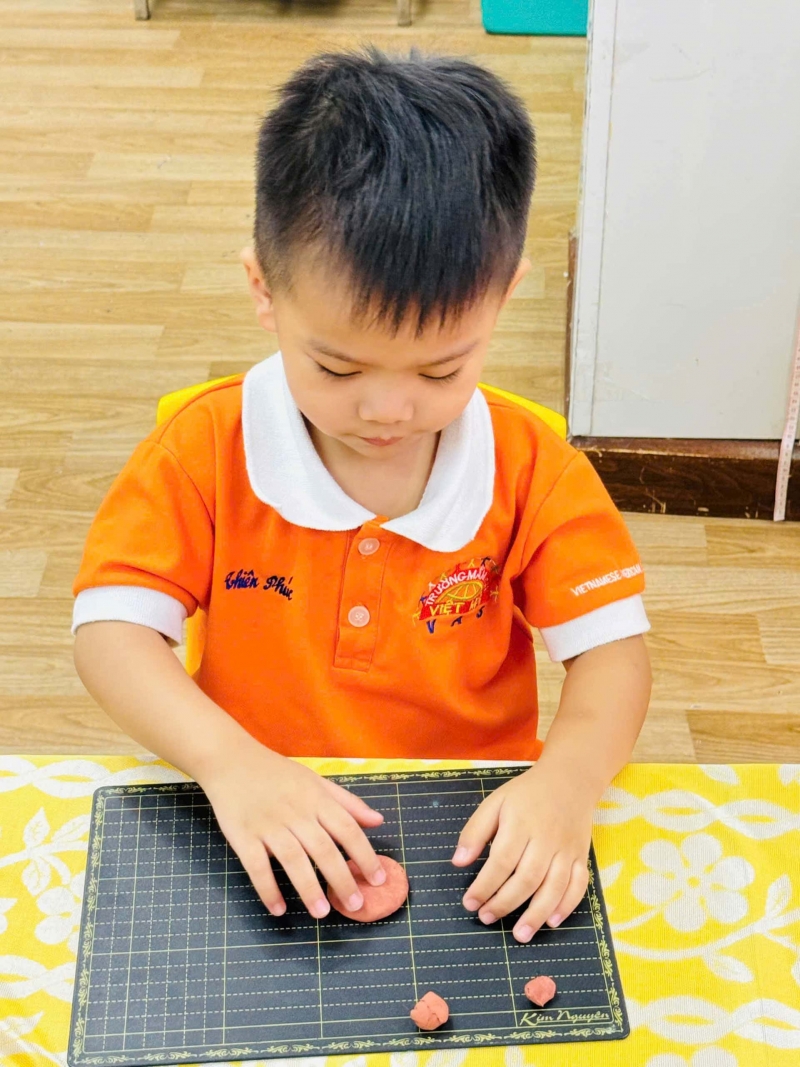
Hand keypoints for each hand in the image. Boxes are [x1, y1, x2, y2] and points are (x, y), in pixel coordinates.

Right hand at [199, 737, 385, 918]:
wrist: (231, 760)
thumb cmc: (278, 773)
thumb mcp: (316, 781)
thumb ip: (347, 802)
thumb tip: (378, 821)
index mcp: (316, 798)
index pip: (347, 829)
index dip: (365, 856)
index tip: (378, 880)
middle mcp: (295, 812)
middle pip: (323, 849)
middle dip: (342, 880)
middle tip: (356, 905)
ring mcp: (268, 825)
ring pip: (293, 859)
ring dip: (309, 889)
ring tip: (322, 913)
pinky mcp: (243, 836)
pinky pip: (256, 866)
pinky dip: (268, 889)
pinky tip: (279, 909)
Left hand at [452, 766, 592, 941]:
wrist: (570, 780)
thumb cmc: (526, 794)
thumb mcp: (495, 802)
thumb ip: (475, 831)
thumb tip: (458, 862)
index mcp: (521, 823)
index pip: (501, 861)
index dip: (484, 885)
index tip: (470, 903)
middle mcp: (546, 838)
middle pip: (527, 878)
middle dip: (505, 903)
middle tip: (486, 918)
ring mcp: (567, 849)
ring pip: (554, 887)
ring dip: (536, 914)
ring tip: (518, 935)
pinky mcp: (582, 856)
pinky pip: (578, 885)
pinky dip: (566, 906)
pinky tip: (551, 922)